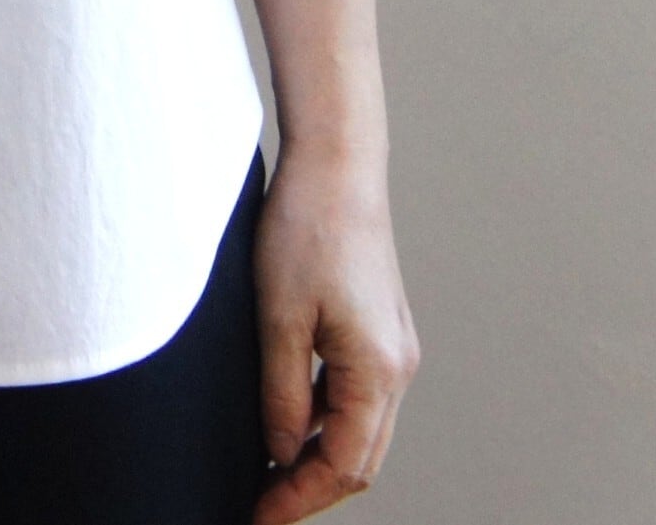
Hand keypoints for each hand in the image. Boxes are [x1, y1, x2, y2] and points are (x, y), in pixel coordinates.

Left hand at [252, 139, 421, 522]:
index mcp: (378, 371)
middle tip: (259, 503)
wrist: (336, 166)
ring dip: (318, 454)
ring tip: (265, 467)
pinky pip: (356, 393)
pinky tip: (285, 413)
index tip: (256, 517)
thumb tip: (280, 453)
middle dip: (311, 488)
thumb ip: (280, 394)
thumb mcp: (277, 317)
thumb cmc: (305, 230)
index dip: (298, 499)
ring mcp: (395, 347)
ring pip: (360, 428)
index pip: (344, 467)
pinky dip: (324, 416)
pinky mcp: (382, 327)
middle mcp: (398, 367)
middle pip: (360, 458)